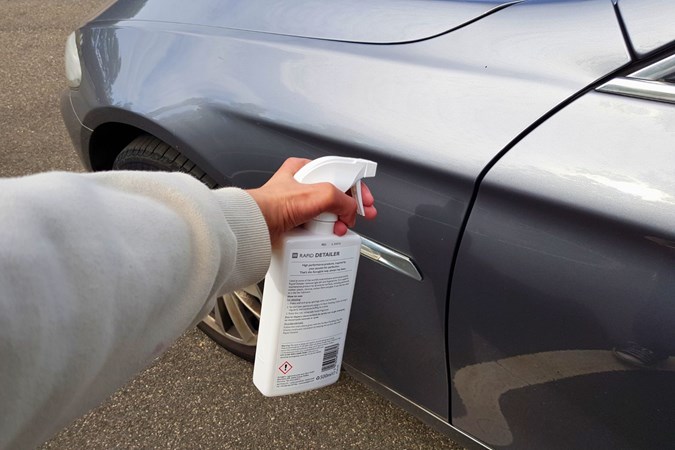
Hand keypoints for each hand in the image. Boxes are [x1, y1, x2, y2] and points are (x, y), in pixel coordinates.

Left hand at [247, 158, 375, 245]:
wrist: (254, 227)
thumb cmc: (273, 205)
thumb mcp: (318, 194)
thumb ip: (341, 199)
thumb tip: (350, 211)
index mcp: (304, 169)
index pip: (339, 174)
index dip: (356, 187)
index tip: (366, 200)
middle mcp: (301, 186)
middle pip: (336, 195)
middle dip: (350, 208)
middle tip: (363, 216)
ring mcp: (298, 206)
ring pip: (328, 212)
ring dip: (340, 221)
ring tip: (343, 228)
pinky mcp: (295, 223)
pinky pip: (318, 226)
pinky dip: (327, 232)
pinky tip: (330, 235)